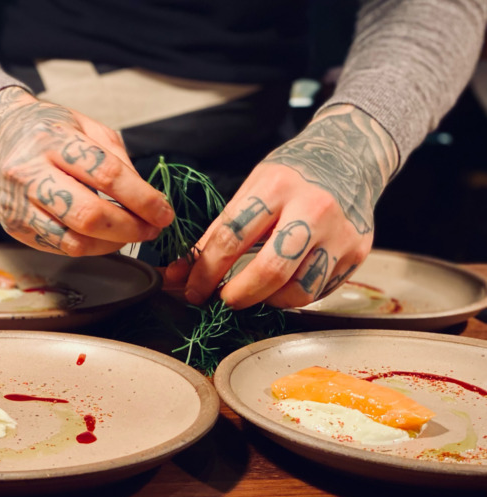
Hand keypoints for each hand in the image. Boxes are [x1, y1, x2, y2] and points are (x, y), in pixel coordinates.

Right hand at [0, 87, 173, 255]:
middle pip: (90, 215)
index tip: (163, 212)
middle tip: (150, 228)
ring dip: (112, 244)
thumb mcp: (86, 126)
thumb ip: (117, 158)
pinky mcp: (14, 226)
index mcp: (52, 140)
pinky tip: (102, 237)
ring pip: (74, 240)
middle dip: (130, 228)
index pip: (106, 175)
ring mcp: (18, 204)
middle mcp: (30, 172)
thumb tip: (146, 198)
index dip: (142, 199)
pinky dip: (89, 247)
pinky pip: (60, 247)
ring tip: (129, 235)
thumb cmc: (46, 129)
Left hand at [166, 104, 398, 308]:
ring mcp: (340, 233)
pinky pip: (320, 290)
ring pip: (300, 290)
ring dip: (268, 300)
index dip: (206, 271)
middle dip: (239, 295)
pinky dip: (294, 295)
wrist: (351, 154)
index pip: (232, 238)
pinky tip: (283, 284)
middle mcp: (313, 209)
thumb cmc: (292, 174)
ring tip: (256, 291)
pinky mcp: (357, 251)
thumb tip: (180, 274)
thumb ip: (216, 234)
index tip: (194, 290)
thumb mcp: (251, 189)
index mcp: (277, 187)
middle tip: (224, 300)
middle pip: (271, 270)